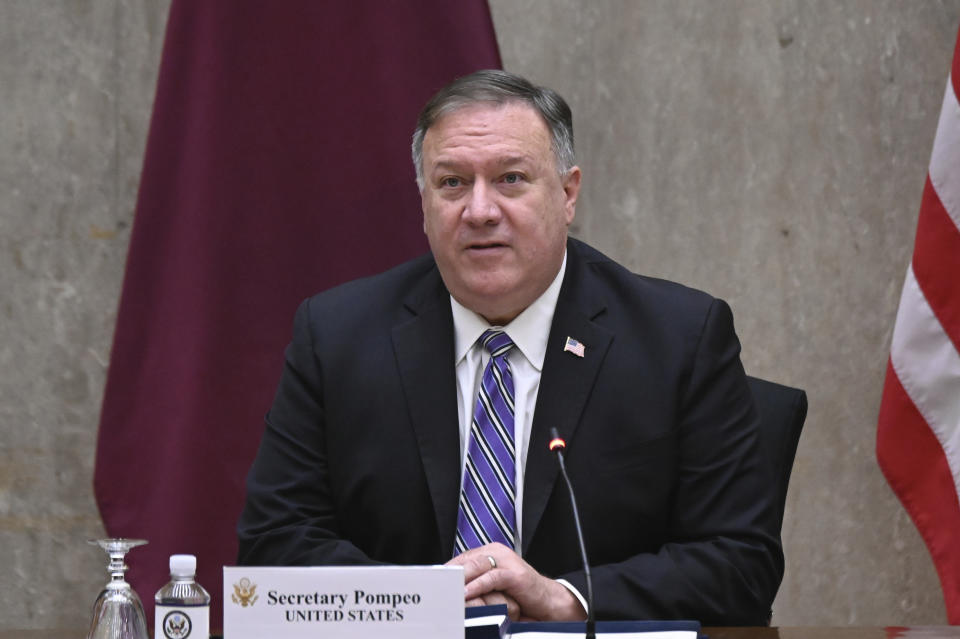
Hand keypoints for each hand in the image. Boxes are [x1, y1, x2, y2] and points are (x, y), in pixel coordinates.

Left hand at [446, 542, 585, 621]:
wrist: (547, 601)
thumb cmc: (519, 594)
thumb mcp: (492, 585)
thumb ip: (475, 581)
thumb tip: (450, 589)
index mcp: (489, 552)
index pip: (461, 558)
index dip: (446, 571)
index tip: (432, 583)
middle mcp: (497, 552)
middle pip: (466, 560)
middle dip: (449, 574)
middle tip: (434, 586)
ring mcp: (507, 561)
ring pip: (476, 565)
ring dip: (459, 579)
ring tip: (445, 590)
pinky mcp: (515, 573)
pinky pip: (492, 578)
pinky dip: (477, 586)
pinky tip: (465, 594)